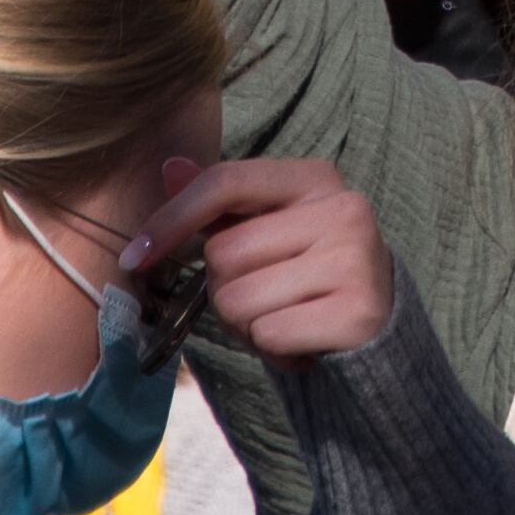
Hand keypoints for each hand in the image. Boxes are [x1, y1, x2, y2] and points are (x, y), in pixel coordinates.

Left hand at [122, 157, 397, 368]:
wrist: (378, 323)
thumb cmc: (308, 270)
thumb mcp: (269, 227)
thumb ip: (220, 200)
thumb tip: (168, 167)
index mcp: (314, 178)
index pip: (225, 183)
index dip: (172, 219)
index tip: (135, 256)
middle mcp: (341, 209)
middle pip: (224, 253)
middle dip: (225, 288)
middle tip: (264, 296)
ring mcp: (353, 259)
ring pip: (239, 301)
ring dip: (246, 323)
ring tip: (284, 316)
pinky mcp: (356, 311)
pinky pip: (268, 335)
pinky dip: (272, 348)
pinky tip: (301, 338)